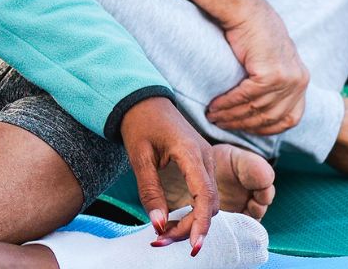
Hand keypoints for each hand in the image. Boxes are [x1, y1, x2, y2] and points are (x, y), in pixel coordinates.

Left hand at [121, 97, 219, 254]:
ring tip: (162, 233)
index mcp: (191, 152)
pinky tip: (170, 220)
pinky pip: (203, 194)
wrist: (144, 101)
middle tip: (160, 241)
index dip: (201, 223)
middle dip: (189, 227)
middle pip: (209, 204)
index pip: (204, 195)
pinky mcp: (201, 165)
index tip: (193, 246)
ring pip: (208, 202)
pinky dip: (191, 211)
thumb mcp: (139, 158)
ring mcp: (206, 160)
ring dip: (190, 221)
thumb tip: (158, 225)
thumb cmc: (140, 124)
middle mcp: (205, 157)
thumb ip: (149, 192)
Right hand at [207, 9, 307, 134]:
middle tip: (221, 124)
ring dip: (232, 116)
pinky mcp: (272, 74)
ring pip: (257, 109)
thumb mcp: (273, 60)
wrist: (245, 10)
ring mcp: (288, 78)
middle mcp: (300, 80)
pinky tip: (215, 106)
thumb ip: (273, 83)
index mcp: (302, 79)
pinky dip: (228, 104)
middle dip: (244, 124)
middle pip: (271, 117)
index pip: (290, 118)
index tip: (245, 129)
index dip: (266, 129)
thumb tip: (261, 111)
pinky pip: (247, 97)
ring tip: (213, 116)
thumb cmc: (254, 32)